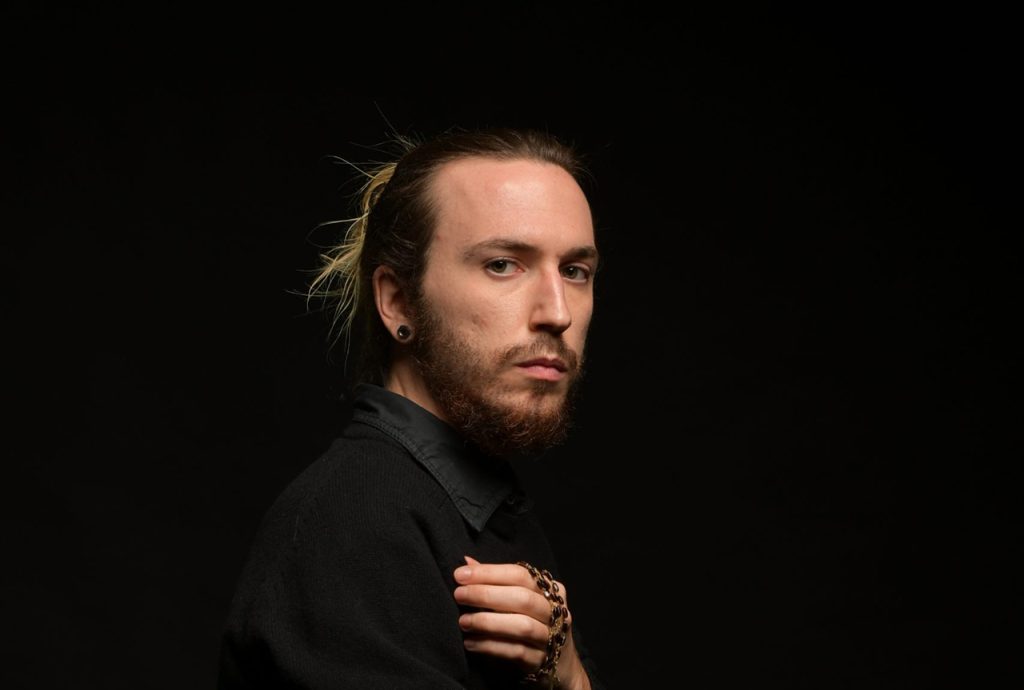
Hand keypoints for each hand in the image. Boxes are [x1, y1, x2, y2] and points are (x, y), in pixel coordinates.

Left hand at [453, 556, 590, 689]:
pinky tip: (471, 643)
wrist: (559, 666)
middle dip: (486, 594)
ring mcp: (551, 637)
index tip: (460, 575)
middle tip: (459, 595)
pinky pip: (516, 651)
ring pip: (522, 625)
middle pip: (522, 598)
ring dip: (488, 621)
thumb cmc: (532, 625)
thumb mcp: (519, 602)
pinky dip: (490, 646)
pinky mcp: (542, 661)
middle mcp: (554, 611)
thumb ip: (496, 582)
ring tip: (463, 621)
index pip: (520, 574)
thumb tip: (467, 562)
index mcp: (549, 590)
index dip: (489, 572)